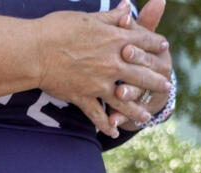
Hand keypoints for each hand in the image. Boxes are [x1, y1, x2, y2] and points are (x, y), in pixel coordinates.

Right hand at [34, 3, 170, 136]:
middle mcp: (113, 63)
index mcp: (116, 39)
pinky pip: (98, 115)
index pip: (145, 41)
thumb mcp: (88, 17)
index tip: (164, 47)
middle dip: (156, 80)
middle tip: (167, 86)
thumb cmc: (57, 29)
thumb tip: (128, 7)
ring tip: (147, 117)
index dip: (157, 44)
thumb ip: (111, 16)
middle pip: (143, 73)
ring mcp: (99, 83)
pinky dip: (106, 125)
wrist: (34, 52)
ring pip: (125, 99)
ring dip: (138, 109)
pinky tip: (113, 132)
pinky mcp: (83, 97)